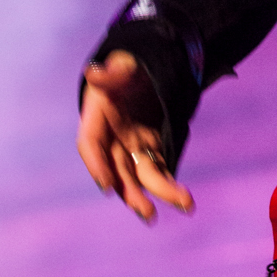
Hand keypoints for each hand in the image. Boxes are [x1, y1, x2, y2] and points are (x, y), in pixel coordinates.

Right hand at [77, 51, 193, 221]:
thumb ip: (111, 72)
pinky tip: (185, 201)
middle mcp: (112, 141)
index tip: (107, 186)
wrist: (143, 73)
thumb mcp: (122, 65)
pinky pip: (160, 172)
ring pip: (141, 177)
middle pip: (117, 171)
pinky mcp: (151, 151)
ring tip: (185, 205)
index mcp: (97, 119)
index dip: (97, 166)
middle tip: (147, 211)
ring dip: (159, 193)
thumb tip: (94, 72)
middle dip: (131, 193)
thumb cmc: (128, 69)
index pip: (90, 146)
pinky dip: (170, 187)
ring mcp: (132, 148)